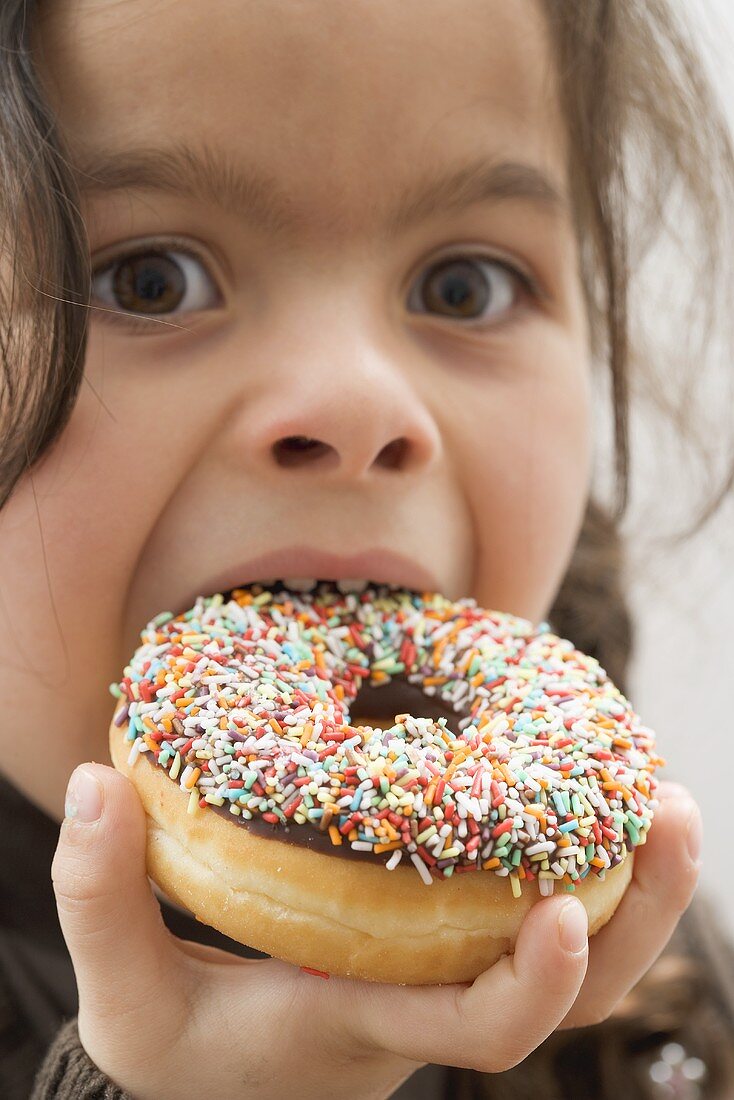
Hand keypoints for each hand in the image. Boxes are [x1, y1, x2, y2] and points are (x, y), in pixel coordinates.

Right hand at [51, 766, 699, 1098]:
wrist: (215, 1082)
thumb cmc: (177, 1052)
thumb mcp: (122, 996)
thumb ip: (100, 896)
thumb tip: (97, 786)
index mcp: (370, 1025)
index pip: (479, 1036)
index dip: (533, 989)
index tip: (559, 918)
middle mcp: (435, 1007)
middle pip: (579, 998)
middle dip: (642, 916)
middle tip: (670, 808)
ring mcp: (453, 980)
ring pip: (588, 963)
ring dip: (639, 887)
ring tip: (662, 793)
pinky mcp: (452, 952)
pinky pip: (542, 916)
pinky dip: (589, 867)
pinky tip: (592, 796)